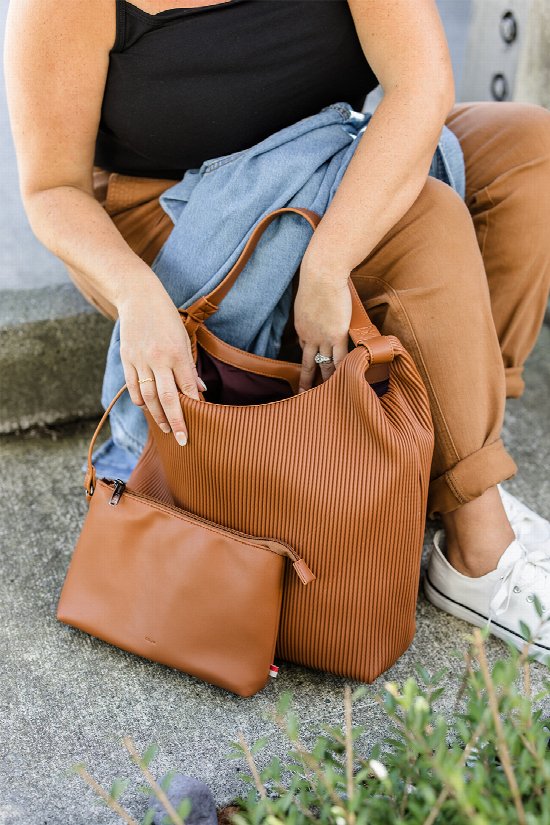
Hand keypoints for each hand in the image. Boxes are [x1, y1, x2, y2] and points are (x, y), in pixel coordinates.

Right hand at [117, 287, 205, 445]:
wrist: (138, 297)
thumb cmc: (166, 317)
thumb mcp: (184, 338)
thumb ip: (189, 366)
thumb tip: (199, 390)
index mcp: (177, 353)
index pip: (187, 388)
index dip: (194, 408)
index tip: (200, 424)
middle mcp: (158, 359)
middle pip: (168, 398)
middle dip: (176, 421)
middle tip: (183, 440)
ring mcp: (140, 360)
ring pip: (148, 396)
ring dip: (158, 415)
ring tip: (166, 429)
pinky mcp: (126, 359)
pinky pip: (132, 387)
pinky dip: (140, 401)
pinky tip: (148, 410)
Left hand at [293, 260, 351, 392]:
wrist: (322, 273)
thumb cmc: (316, 277)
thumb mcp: (307, 296)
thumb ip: (312, 307)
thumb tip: (319, 303)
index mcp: (301, 328)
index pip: (305, 349)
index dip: (309, 360)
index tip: (308, 371)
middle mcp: (309, 337)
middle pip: (308, 364)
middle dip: (307, 381)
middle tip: (305, 395)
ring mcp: (322, 338)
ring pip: (326, 365)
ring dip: (328, 381)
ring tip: (329, 396)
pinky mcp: (337, 335)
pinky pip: (341, 359)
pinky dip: (344, 371)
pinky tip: (348, 382)